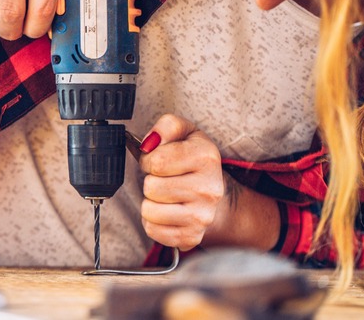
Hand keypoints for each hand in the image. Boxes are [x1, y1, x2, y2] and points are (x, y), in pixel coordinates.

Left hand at [138, 114, 223, 250]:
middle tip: (164, 179)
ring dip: (150, 202)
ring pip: (149, 211)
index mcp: (206, 157)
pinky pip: (153, 230)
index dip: (149, 160)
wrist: (214, 193)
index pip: (156, 161)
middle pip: (152, 187)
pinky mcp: (191, 236)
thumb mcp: (185, 132)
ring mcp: (202, 216)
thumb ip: (166, 126)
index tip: (156, 161)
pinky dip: (153, 222)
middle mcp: (209, 189)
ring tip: (165, 195)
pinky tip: (166, 212)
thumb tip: (149, 142)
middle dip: (151, 181)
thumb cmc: (193, 161)